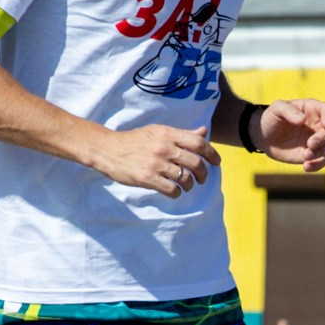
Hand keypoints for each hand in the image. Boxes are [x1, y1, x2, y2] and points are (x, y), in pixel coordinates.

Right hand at [99, 123, 213, 197]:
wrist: (108, 150)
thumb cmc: (135, 141)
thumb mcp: (158, 131)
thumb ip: (182, 133)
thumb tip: (204, 131)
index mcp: (168, 134)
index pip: (198, 143)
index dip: (212, 154)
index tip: (216, 162)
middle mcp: (164, 147)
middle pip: (195, 162)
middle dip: (203, 174)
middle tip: (202, 178)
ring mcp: (156, 163)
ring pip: (185, 178)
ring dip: (190, 185)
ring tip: (187, 186)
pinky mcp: (147, 178)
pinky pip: (171, 189)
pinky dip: (177, 193)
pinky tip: (175, 192)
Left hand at [260, 99, 324, 171]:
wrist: (264, 137)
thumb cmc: (272, 118)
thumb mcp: (276, 109)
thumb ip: (288, 111)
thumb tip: (302, 120)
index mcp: (312, 109)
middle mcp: (318, 124)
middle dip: (324, 138)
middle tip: (310, 144)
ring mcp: (317, 140)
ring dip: (320, 152)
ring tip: (305, 155)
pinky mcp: (313, 154)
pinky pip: (323, 161)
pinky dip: (318, 165)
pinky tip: (305, 166)